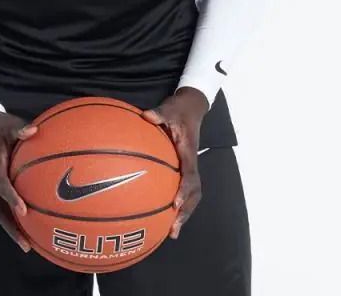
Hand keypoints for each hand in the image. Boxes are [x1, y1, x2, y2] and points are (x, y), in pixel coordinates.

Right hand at [0, 111, 37, 252]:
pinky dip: (14, 218)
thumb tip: (33, 130)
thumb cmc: (0, 126)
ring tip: (28, 245)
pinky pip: (4, 206)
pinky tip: (30, 226)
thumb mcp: (10, 124)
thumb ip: (21, 129)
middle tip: (26, 244)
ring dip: (12, 229)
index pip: (2, 185)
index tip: (24, 211)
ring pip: (0, 212)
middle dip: (11, 228)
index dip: (12, 198)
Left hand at [142, 87, 208, 239]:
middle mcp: (191, 163)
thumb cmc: (179, 110)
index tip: (174, 204)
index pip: (190, 175)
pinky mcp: (185, 168)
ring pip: (192, 195)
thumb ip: (159, 114)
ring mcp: (189, 167)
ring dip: (184, 213)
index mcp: (188, 152)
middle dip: (185, 212)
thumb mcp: (169, 109)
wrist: (192, 107)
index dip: (184, 190)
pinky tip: (165, 216)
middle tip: (173, 228)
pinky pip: (184, 189)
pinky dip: (179, 205)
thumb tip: (147, 115)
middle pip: (194, 193)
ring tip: (172, 232)